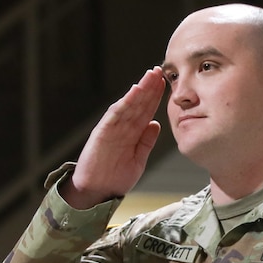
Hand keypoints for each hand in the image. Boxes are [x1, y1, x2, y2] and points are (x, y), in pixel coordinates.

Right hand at [60, 69, 166, 208]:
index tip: (166, 84)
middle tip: (161, 71)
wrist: (96, 191)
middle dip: (150, 88)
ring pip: (129, 105)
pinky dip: (125, 102)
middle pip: (138, 104)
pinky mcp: (103, 132)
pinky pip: (116, 114)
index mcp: (131, 133)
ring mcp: (112, 128)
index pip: (145, 111)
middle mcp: (122, 127)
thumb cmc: (115, 177)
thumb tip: (156, 124)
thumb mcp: (138, 159)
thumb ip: (146, 142)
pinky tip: (135, 91)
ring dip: (140, 90)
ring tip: (150, 75)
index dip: (155, 98)